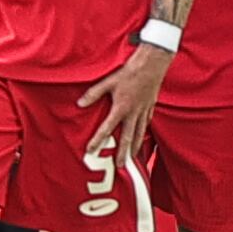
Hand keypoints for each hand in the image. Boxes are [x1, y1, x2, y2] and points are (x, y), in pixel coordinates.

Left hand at [77, 43, 171, 167]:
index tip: (90, 151)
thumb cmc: (130, 72)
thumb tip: (79, 103)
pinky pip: (146, 124)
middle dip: (123, 153)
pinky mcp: (150, 106)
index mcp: (121, 108)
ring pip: (139, 133)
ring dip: (135, 147)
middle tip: (120, 166)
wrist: (152, 64)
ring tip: (132, 158)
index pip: (107, 128)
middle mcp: (133, 113)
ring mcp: (144, 111)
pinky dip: (143, 132)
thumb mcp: (108, 81)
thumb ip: (94, 93)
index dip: (97, 140)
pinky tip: (142, 136)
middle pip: (128, 138)